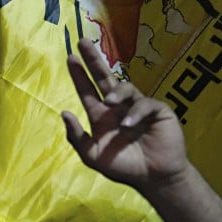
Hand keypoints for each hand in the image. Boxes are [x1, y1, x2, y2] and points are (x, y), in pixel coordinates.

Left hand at [62, 38, 188, 191]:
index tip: (70, 58)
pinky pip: (145, 104)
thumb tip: (63, 112)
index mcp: (101, 115)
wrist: (152, 178)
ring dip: (116, 93)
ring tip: (109, 103)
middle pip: (105, 78)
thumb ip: (77, 136)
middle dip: (94, 60)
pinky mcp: (158, 111)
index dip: (79, 75)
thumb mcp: (93, 155)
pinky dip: (135, 113)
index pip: (88, 90)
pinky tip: (128, 125)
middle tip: (83, 43)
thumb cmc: (123, 167)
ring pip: (126, 88)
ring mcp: (138, 107)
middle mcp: (118, 107)